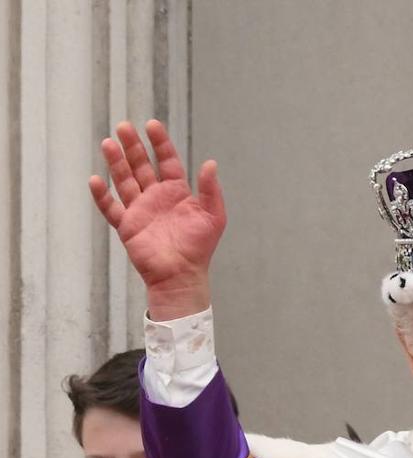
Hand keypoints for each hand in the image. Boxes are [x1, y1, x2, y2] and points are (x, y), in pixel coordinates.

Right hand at [89, 120, 224, 319]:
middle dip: (133, 146)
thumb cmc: (200, 247)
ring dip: (116, 162)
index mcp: (178, 193)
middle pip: (142, 166)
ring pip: (124, 181)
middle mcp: (157, 197)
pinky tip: (96, 179)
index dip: (160, 143)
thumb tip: (210, 163)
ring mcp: (140, 210)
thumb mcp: (213, 216)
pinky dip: (102, 195)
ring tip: (108, 143)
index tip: (152, 125)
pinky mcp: (127, 226)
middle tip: (123, 126)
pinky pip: (111, 208)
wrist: (182, 275)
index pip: (167, 161)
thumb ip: (211, 190)